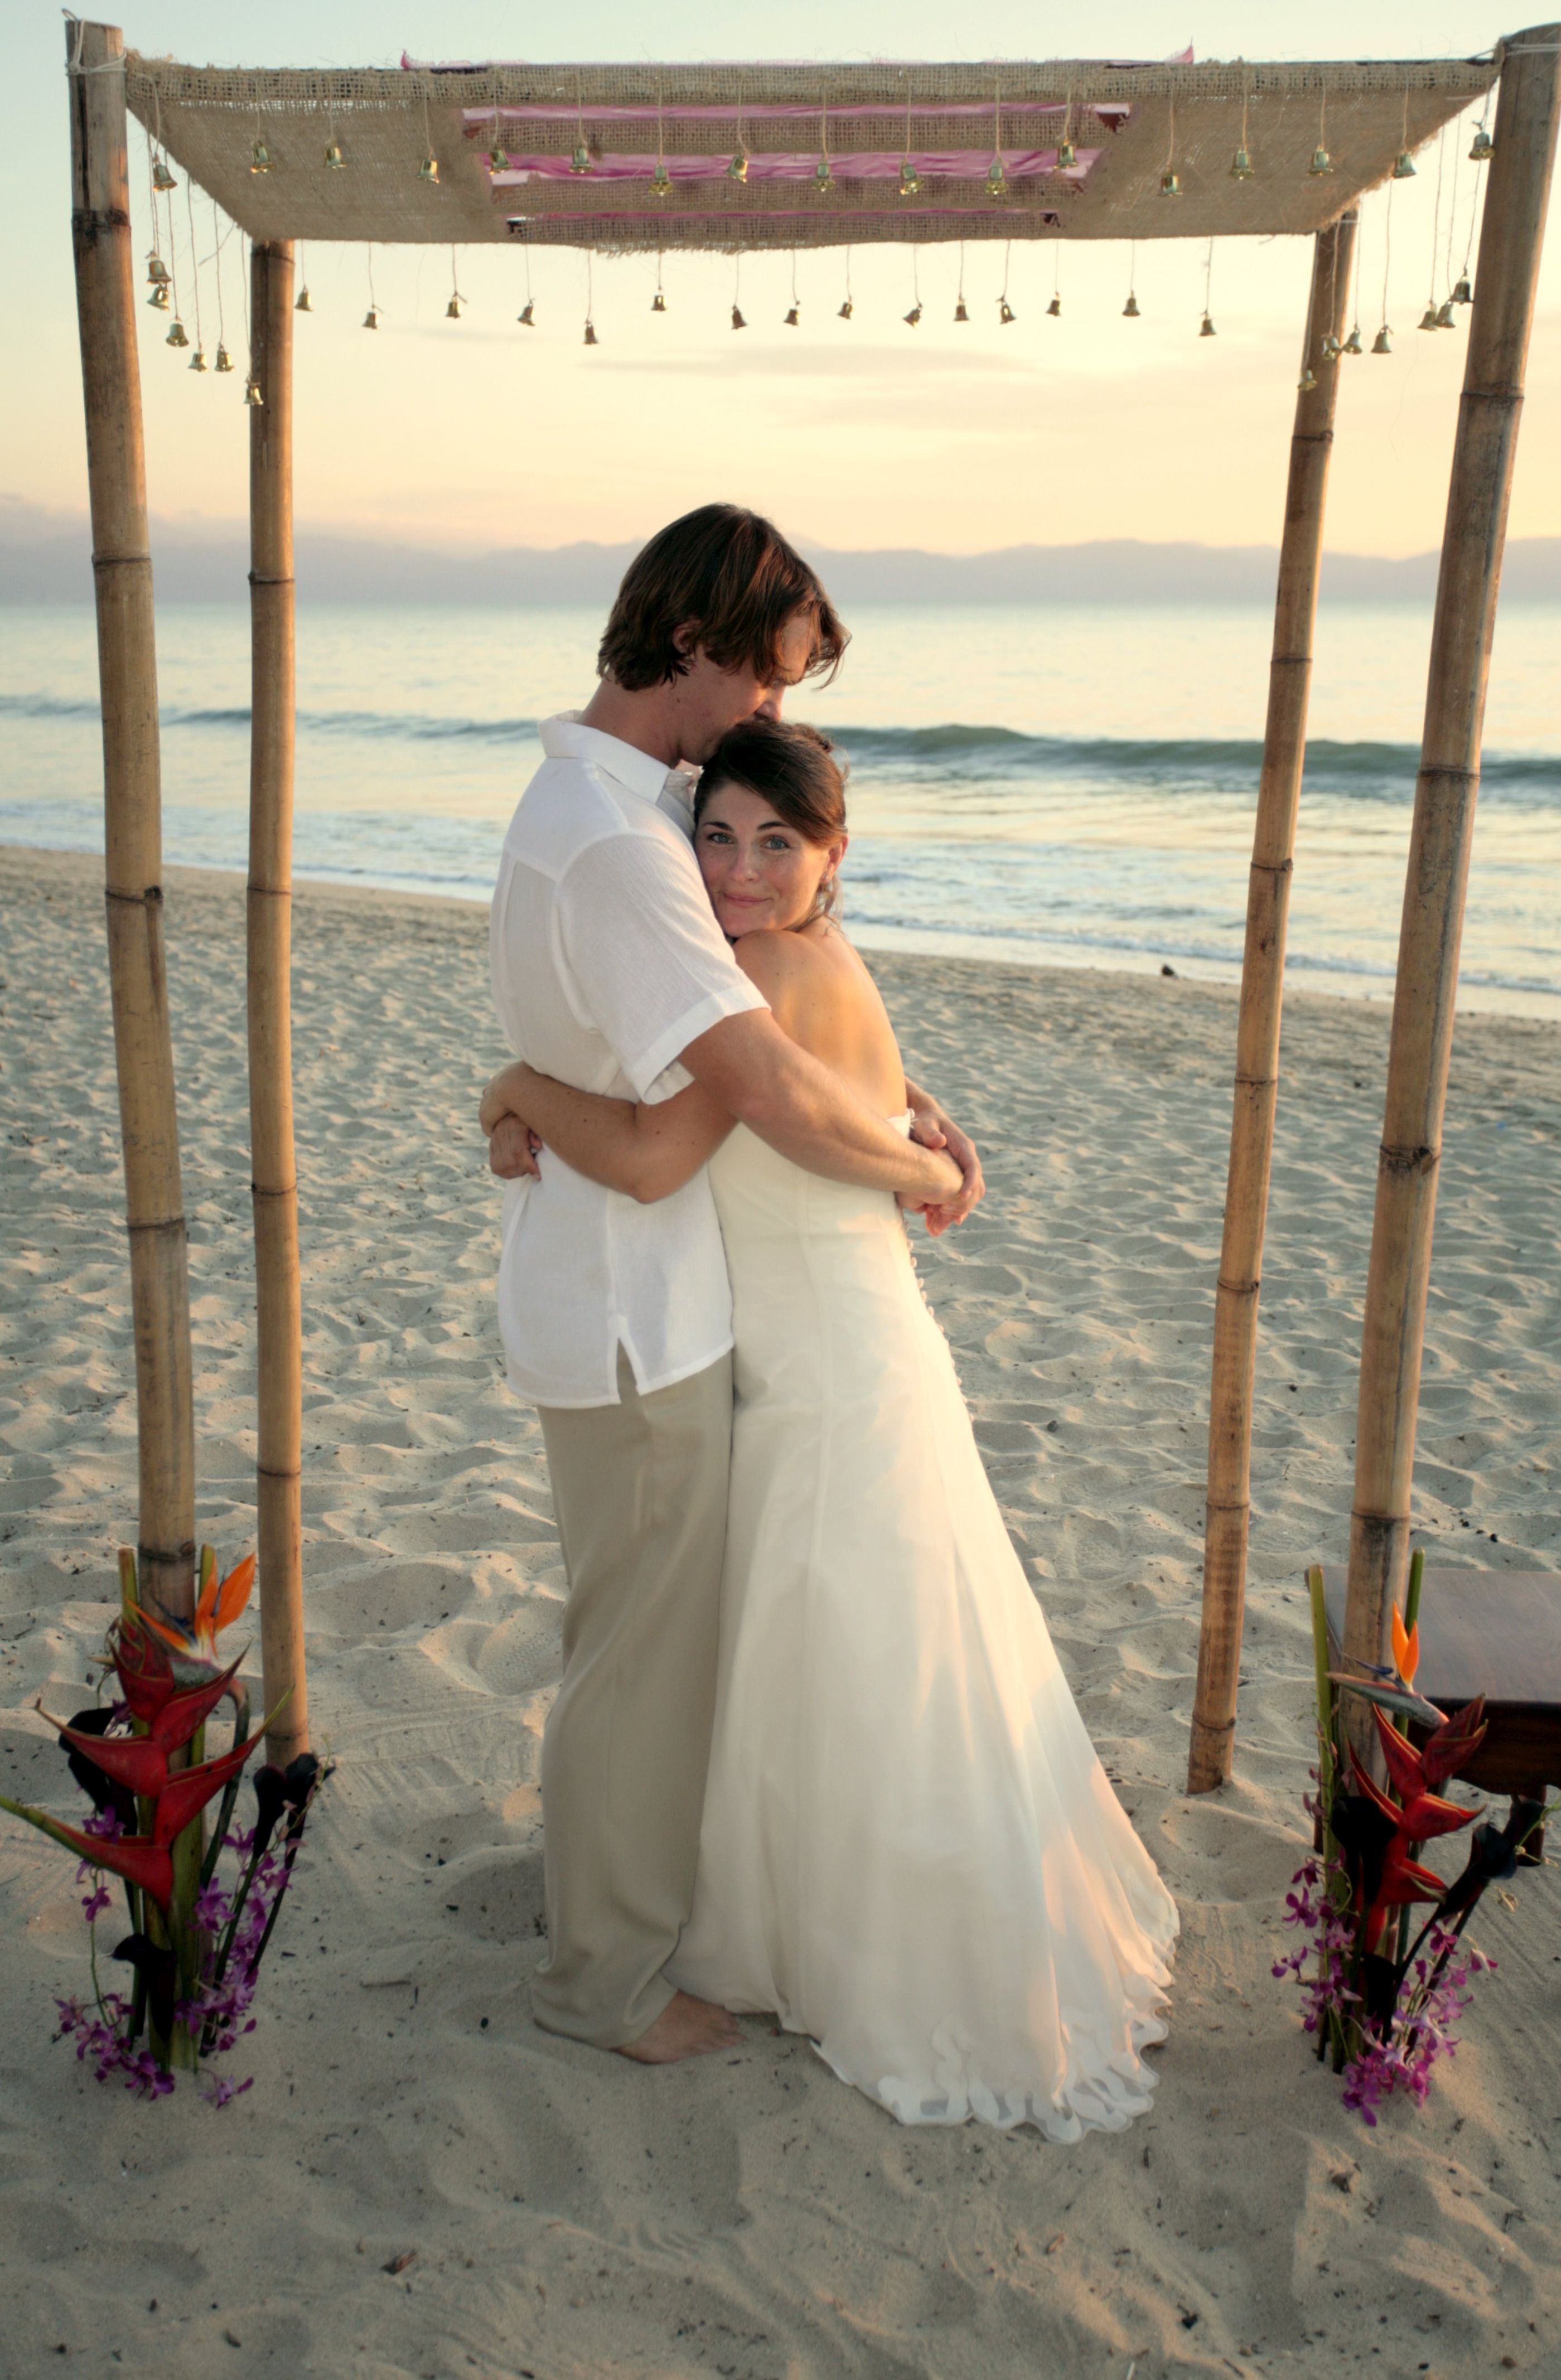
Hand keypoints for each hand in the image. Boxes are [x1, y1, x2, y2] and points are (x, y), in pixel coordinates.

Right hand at [488, 1114, 540, 1179]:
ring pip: (501, 1166)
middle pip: (510, 1162)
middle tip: (533, 1169)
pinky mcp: (491, 1147)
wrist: (520, 1115)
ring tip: (525, 1168)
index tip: (538, 1175)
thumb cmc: (537, 1124)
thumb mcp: (541, 1127)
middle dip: (523, 1170)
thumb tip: (538, 1145)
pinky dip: (508, 1173)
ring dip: (515, 1172)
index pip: (517, 1151)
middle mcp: (501, 1131)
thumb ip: (539, 1135)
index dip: (528, 1165)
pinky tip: (517, 1169)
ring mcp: (494, 1139)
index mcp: (515, 1124)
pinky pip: (496, 1167)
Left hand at [905, 1079, 984, 1226]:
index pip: (973, 1168)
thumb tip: (939, 1141)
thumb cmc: (923, 1122)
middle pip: (975, 1187)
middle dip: (963, 1205)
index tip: (961, 1197)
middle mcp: (967, 1161)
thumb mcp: (924, 1124)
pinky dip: (950, 1211)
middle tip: (949, 1217)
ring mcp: (962, 1171)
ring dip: (957, 1212)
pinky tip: (940, 1224)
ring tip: (941, 1225)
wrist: (924, 1122)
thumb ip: (929, 1132)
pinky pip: (957, 1198)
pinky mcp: (954, 1179)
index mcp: (963, 1148)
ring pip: (968, 1197)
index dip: (969, 1183)